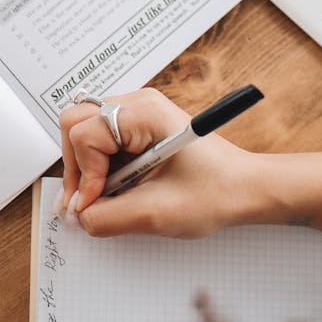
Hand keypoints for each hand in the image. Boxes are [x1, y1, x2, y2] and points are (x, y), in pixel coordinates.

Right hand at [59, 88, 260, 238]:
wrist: (246, 189)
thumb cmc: (216, 191)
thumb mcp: (155, 213)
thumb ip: (106, 217)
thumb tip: (75, 217)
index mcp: (144, 112)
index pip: (84, 133)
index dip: (84, 174)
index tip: (94, 203)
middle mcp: (137, 104)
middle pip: (74, 123)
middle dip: (77, 167)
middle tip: (88, 202)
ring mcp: (136, 114)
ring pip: (83, 131)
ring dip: (87, 168)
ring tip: (107, 195)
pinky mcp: (137, 128)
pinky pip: (99, 141)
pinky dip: (99, 168)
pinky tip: (119, 187)